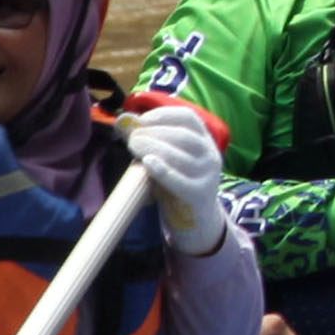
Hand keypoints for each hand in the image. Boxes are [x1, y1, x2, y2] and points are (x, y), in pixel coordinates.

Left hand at [127, 96, 231, 254]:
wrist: (196, 220)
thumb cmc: (177, 182)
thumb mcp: (169, 159)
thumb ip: (151, 141)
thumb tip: (124, 122)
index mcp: (204, 140)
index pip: (189, 118)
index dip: (164, 115)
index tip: (142, 120)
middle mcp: (209, 155)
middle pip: (184, 136)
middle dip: (155, 132)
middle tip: (132, 137)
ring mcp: (207, 175)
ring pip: (181, 156)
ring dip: (154, 147)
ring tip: (134, 146)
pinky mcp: (199, 194)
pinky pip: (180, 180)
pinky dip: (163, 169)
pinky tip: (148, 162)